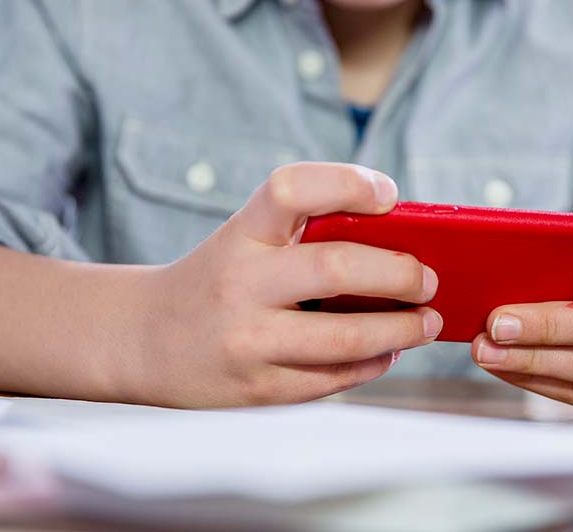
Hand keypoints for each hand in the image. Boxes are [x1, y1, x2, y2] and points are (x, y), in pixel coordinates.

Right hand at [132, 163, 442, 407]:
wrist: (143, 339)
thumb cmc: (217, 279)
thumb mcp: (244, 240)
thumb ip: (306, 234)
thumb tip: (403, 244)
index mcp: (240, 234)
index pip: (292, 189)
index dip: (349, 183)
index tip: (389, 195)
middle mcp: (240, 284)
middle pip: (337, 268)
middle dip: (401, 274)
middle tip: (429, 280)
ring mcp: (247, 341)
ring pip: (347, 338)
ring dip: (403, 330)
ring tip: (427, 323)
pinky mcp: (258, 388)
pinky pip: (334, 379)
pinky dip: (374, 364)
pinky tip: (387, 352)